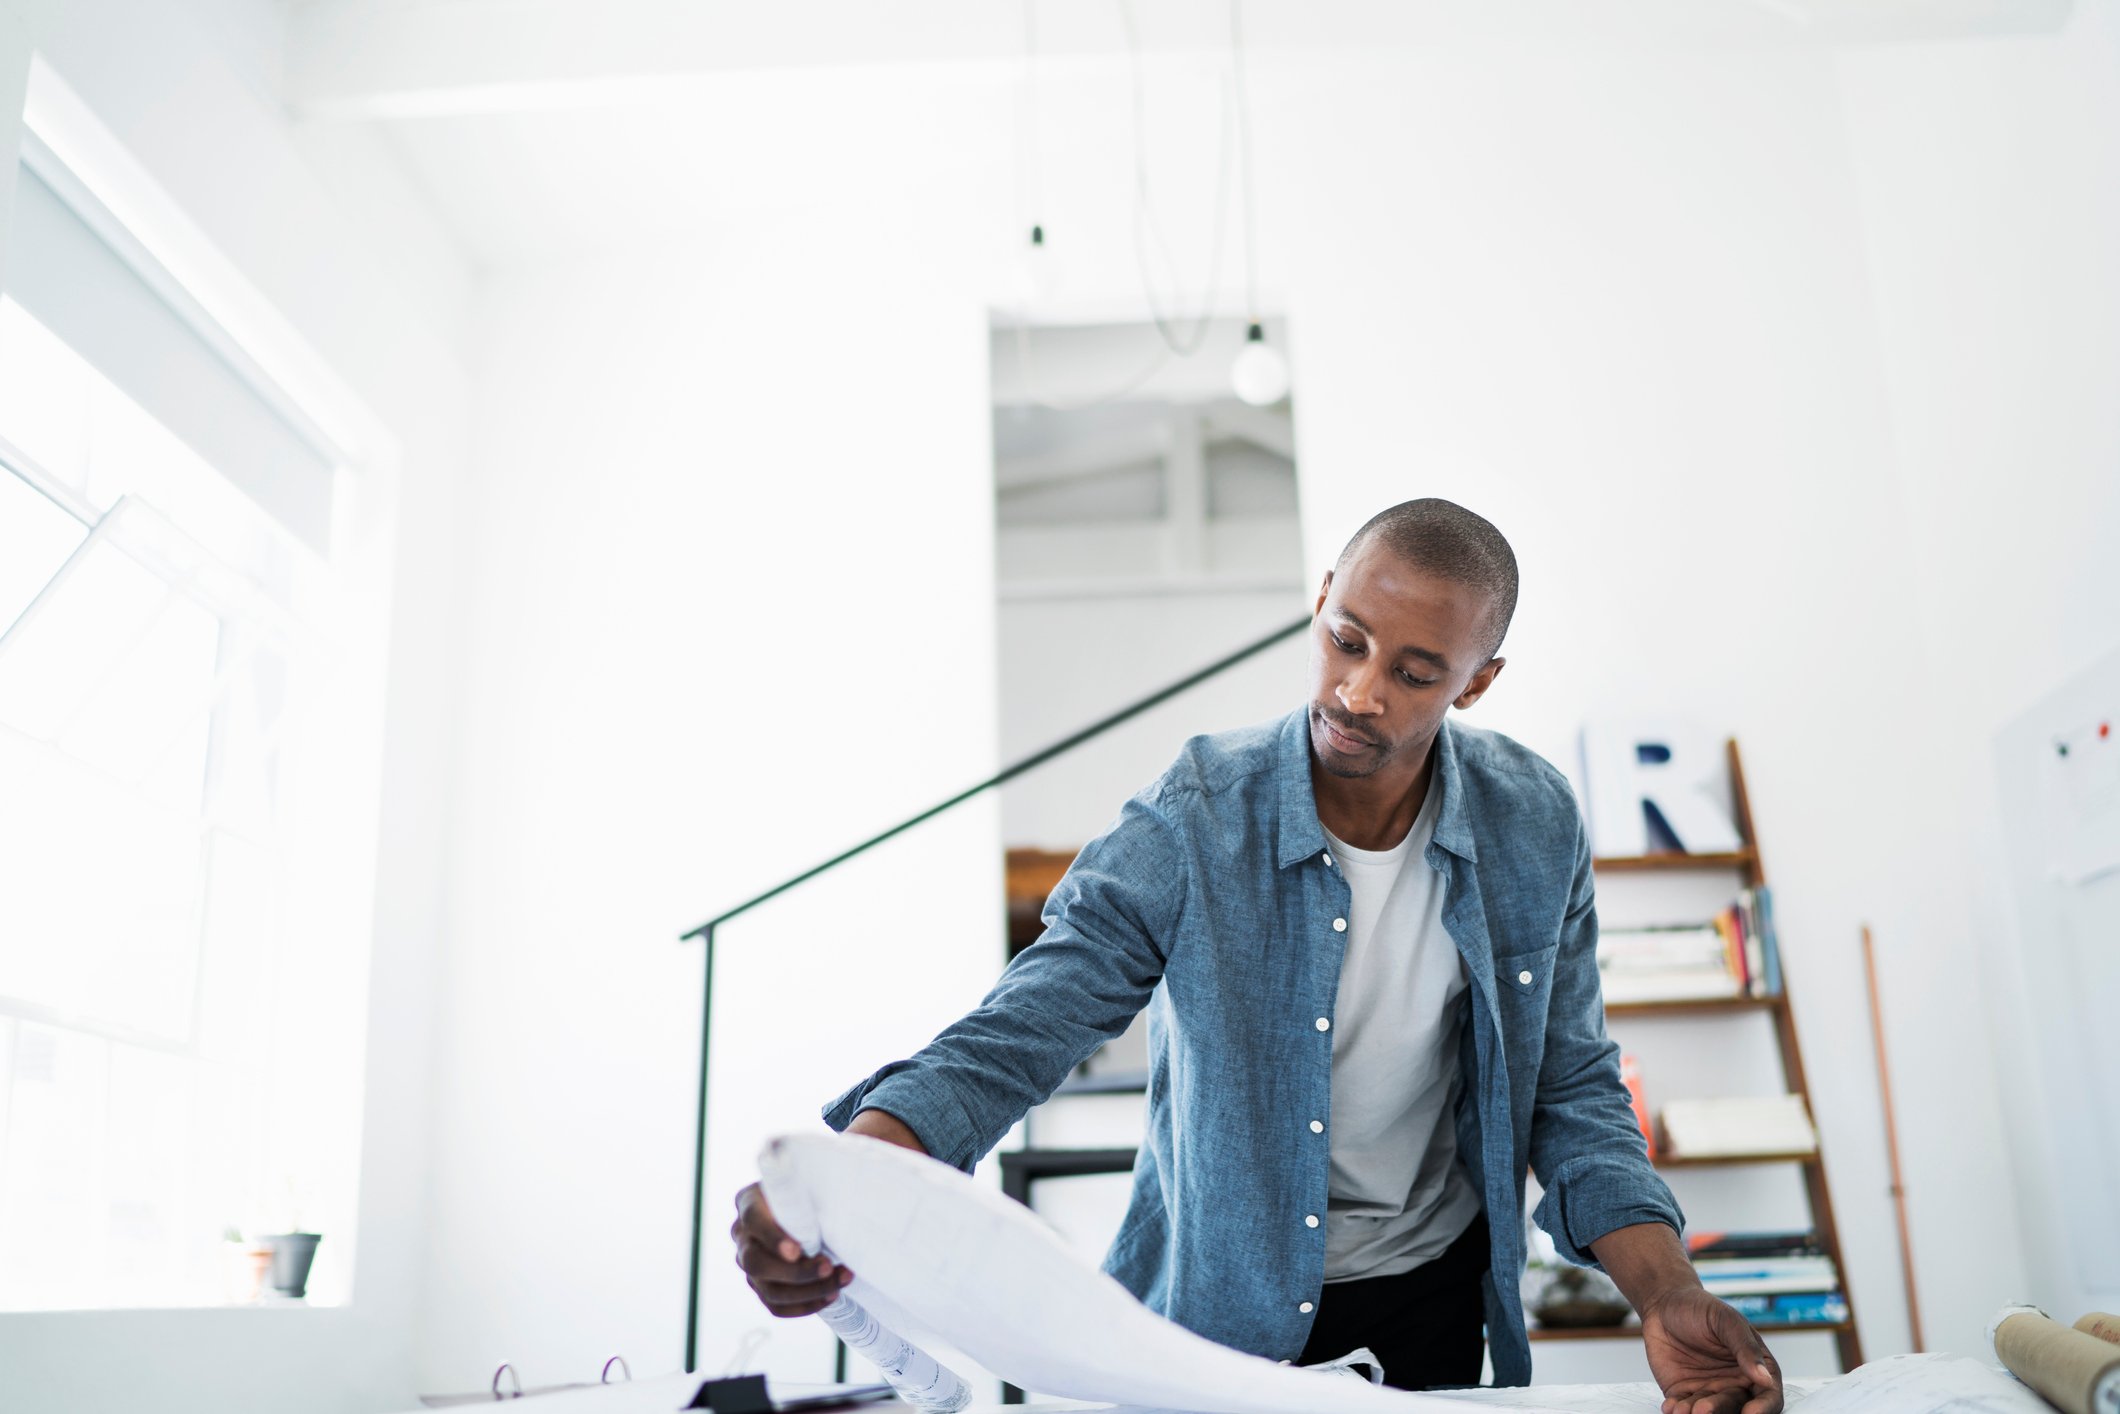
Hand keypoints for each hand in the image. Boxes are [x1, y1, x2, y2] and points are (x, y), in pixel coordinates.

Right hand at [730, 1182, 852, 1317]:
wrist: (805, 1205)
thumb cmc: (808, 1187)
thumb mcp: (807, 1179)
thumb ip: (812, 1187)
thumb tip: (845, 1197)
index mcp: (749, 1202)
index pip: (753, 1220)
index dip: (773, 1238)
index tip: (797, 1250)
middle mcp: (742, 1235)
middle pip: (756, 1263)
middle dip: (795, 1272)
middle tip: (827, 1267)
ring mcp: (747, 1263)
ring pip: (768, 1290)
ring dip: (807, 1292)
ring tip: (839, 1282)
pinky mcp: (759, 1284)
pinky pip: (775, 1306)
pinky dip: (803, 1306)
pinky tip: (829, 1297)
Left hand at [1641, 1286, 1783, 1413]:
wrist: (1663, 1304)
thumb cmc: (1700, 1308)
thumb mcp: (1725, 1320)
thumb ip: (1745, 1347)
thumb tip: (1765, 1378)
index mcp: (1755, 1367)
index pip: (1769, 1396)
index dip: (1763, 1408)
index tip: (1750, 1413)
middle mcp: (1735, 1384)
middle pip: (1738, 1409)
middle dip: (1721, 1411)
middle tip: (1703, 1409)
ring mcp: (1710, 1391)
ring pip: (1710, 1413)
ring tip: (1683, 1409)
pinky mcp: (1685, 1393)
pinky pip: (1684, 1409)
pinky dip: (1679, 1411)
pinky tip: (1671, 1407)